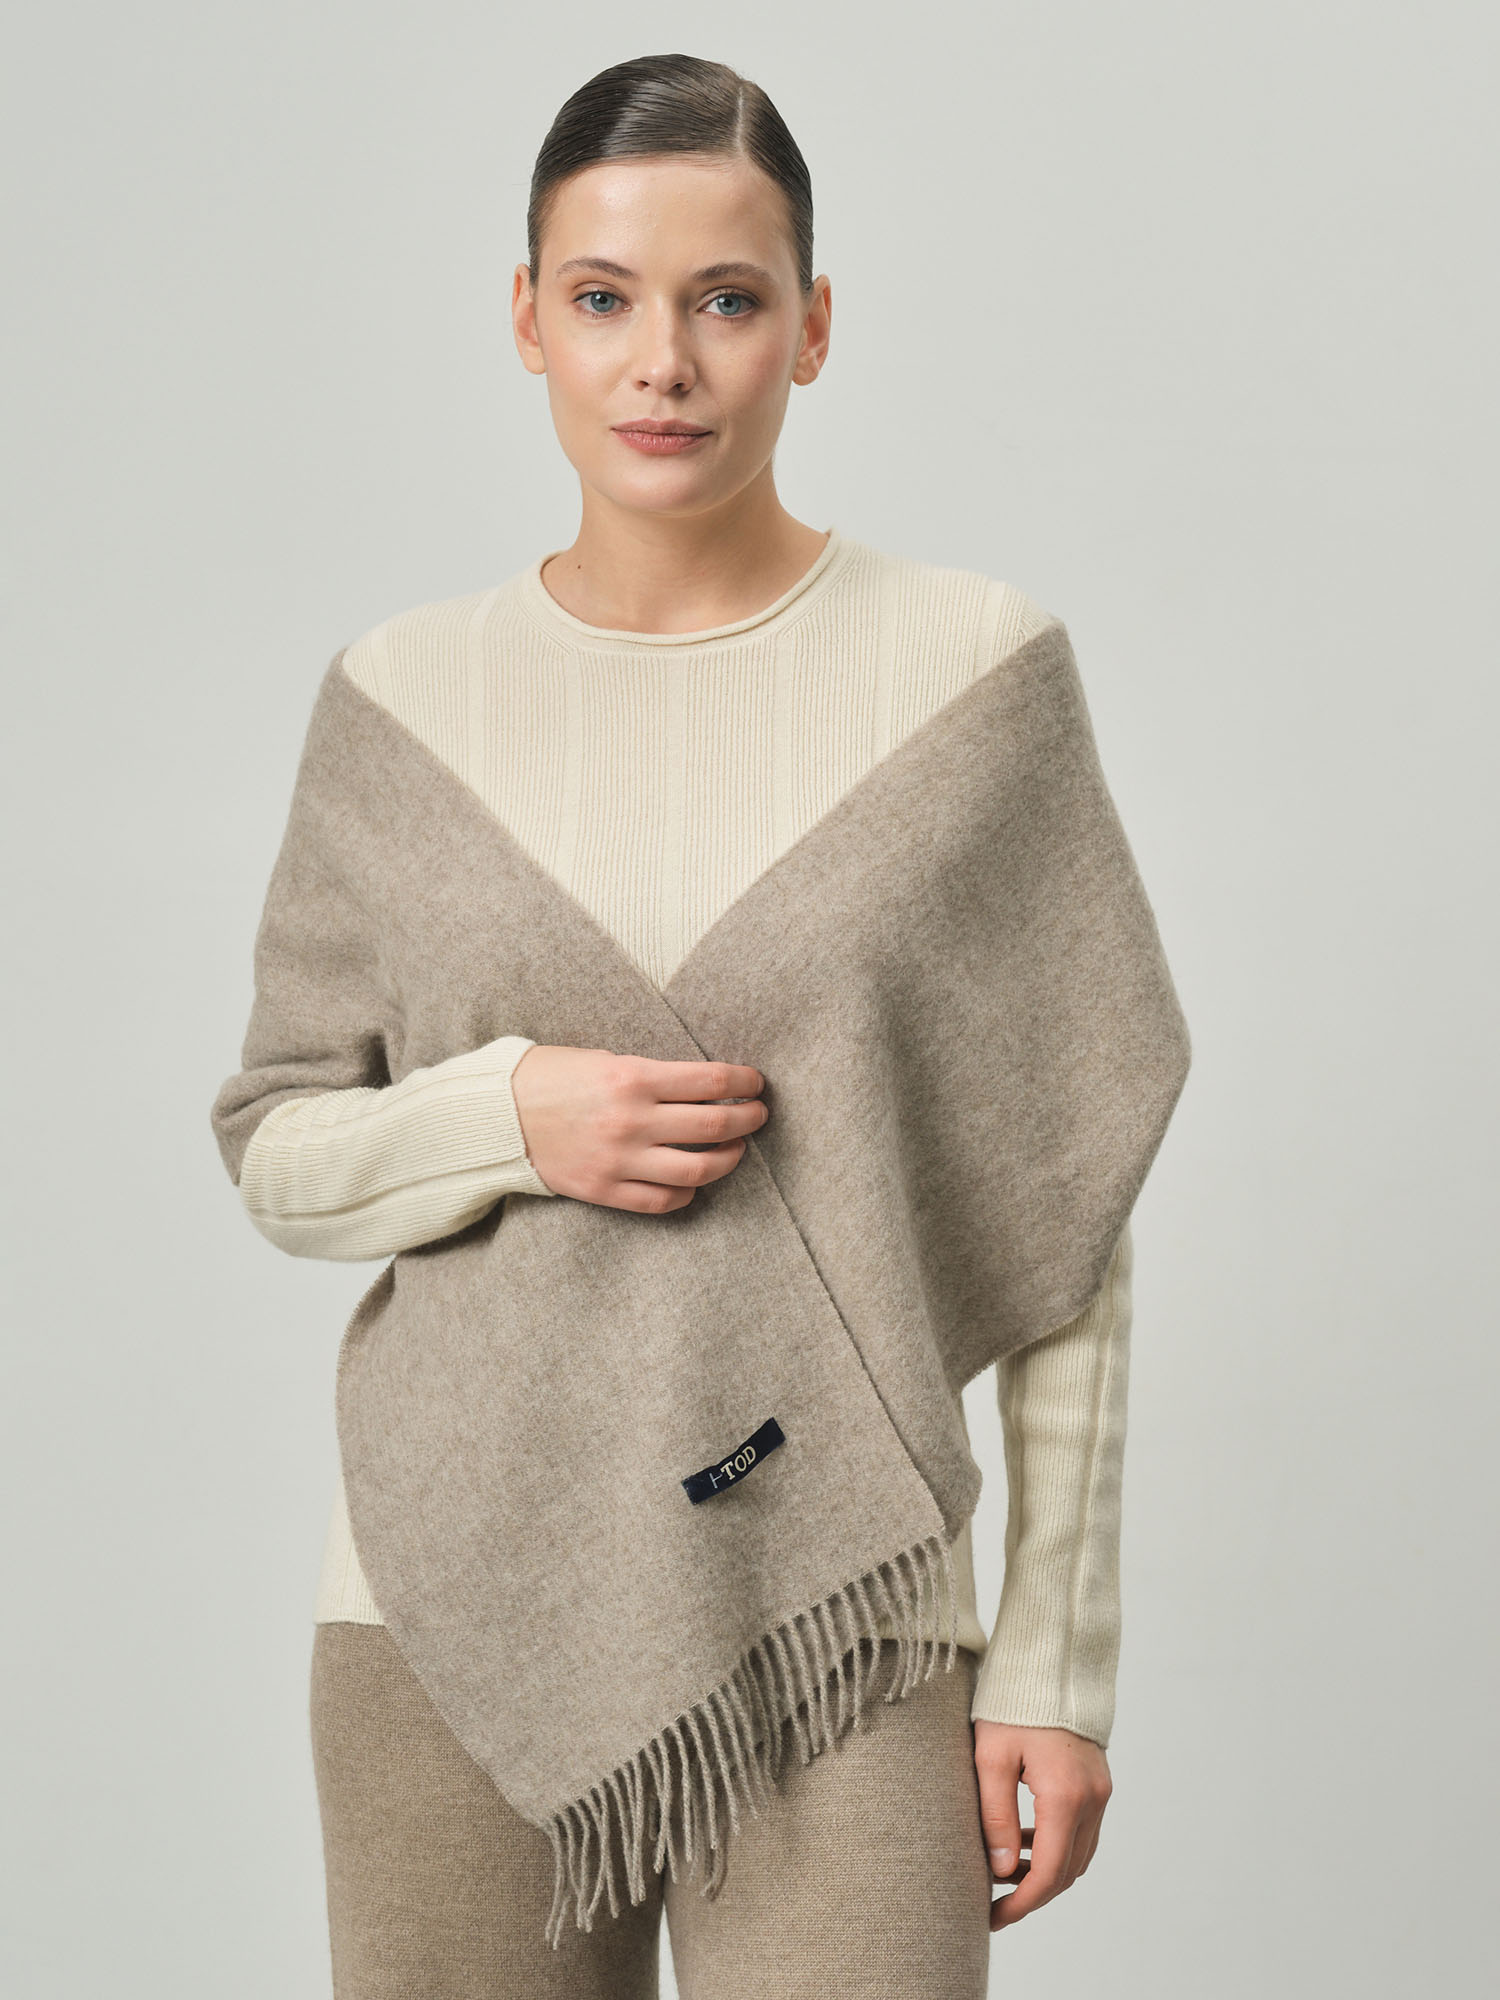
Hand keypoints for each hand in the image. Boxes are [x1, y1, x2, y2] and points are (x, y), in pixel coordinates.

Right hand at [510, 1046, 768, 1211]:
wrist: (495, 1115)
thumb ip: (651, 1074)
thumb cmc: (549, 1077)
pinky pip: (663, 1201)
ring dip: (728, 1158)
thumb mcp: (603, 1057)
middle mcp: (632, 1120)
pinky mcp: (604, 1190)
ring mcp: (619, 1160)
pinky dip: (688, 1193)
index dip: (744, 1081)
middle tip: (757, 1114)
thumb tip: (702, 1086)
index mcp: (633, 1077)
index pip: (711, 1080)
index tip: (755, 1082)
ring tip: (736, 1149)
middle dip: (748, 1118)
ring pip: (698, 1169)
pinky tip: (693, 1181)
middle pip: (715, 1125)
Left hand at [972, 1720, 1111, 1930]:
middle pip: (1067, 1872)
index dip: (1022, 1903)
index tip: (993, 1917)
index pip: (1049, 1873)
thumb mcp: (991, 1758)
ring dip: (1046, 1872)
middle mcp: (1092, 1799)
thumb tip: (1001, 1871)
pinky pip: (1082, 1831)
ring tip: (1004, 1873)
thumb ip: (996, 1817)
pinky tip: (1026, 1841)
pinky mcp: (1098, 1781)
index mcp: (1065, 1796)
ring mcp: (1100, 1791)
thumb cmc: (1013, 1704)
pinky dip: (1058, 1846)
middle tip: (994, 1904)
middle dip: (1032, 1894)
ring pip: (1078, 1855)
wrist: (1050, 1660)